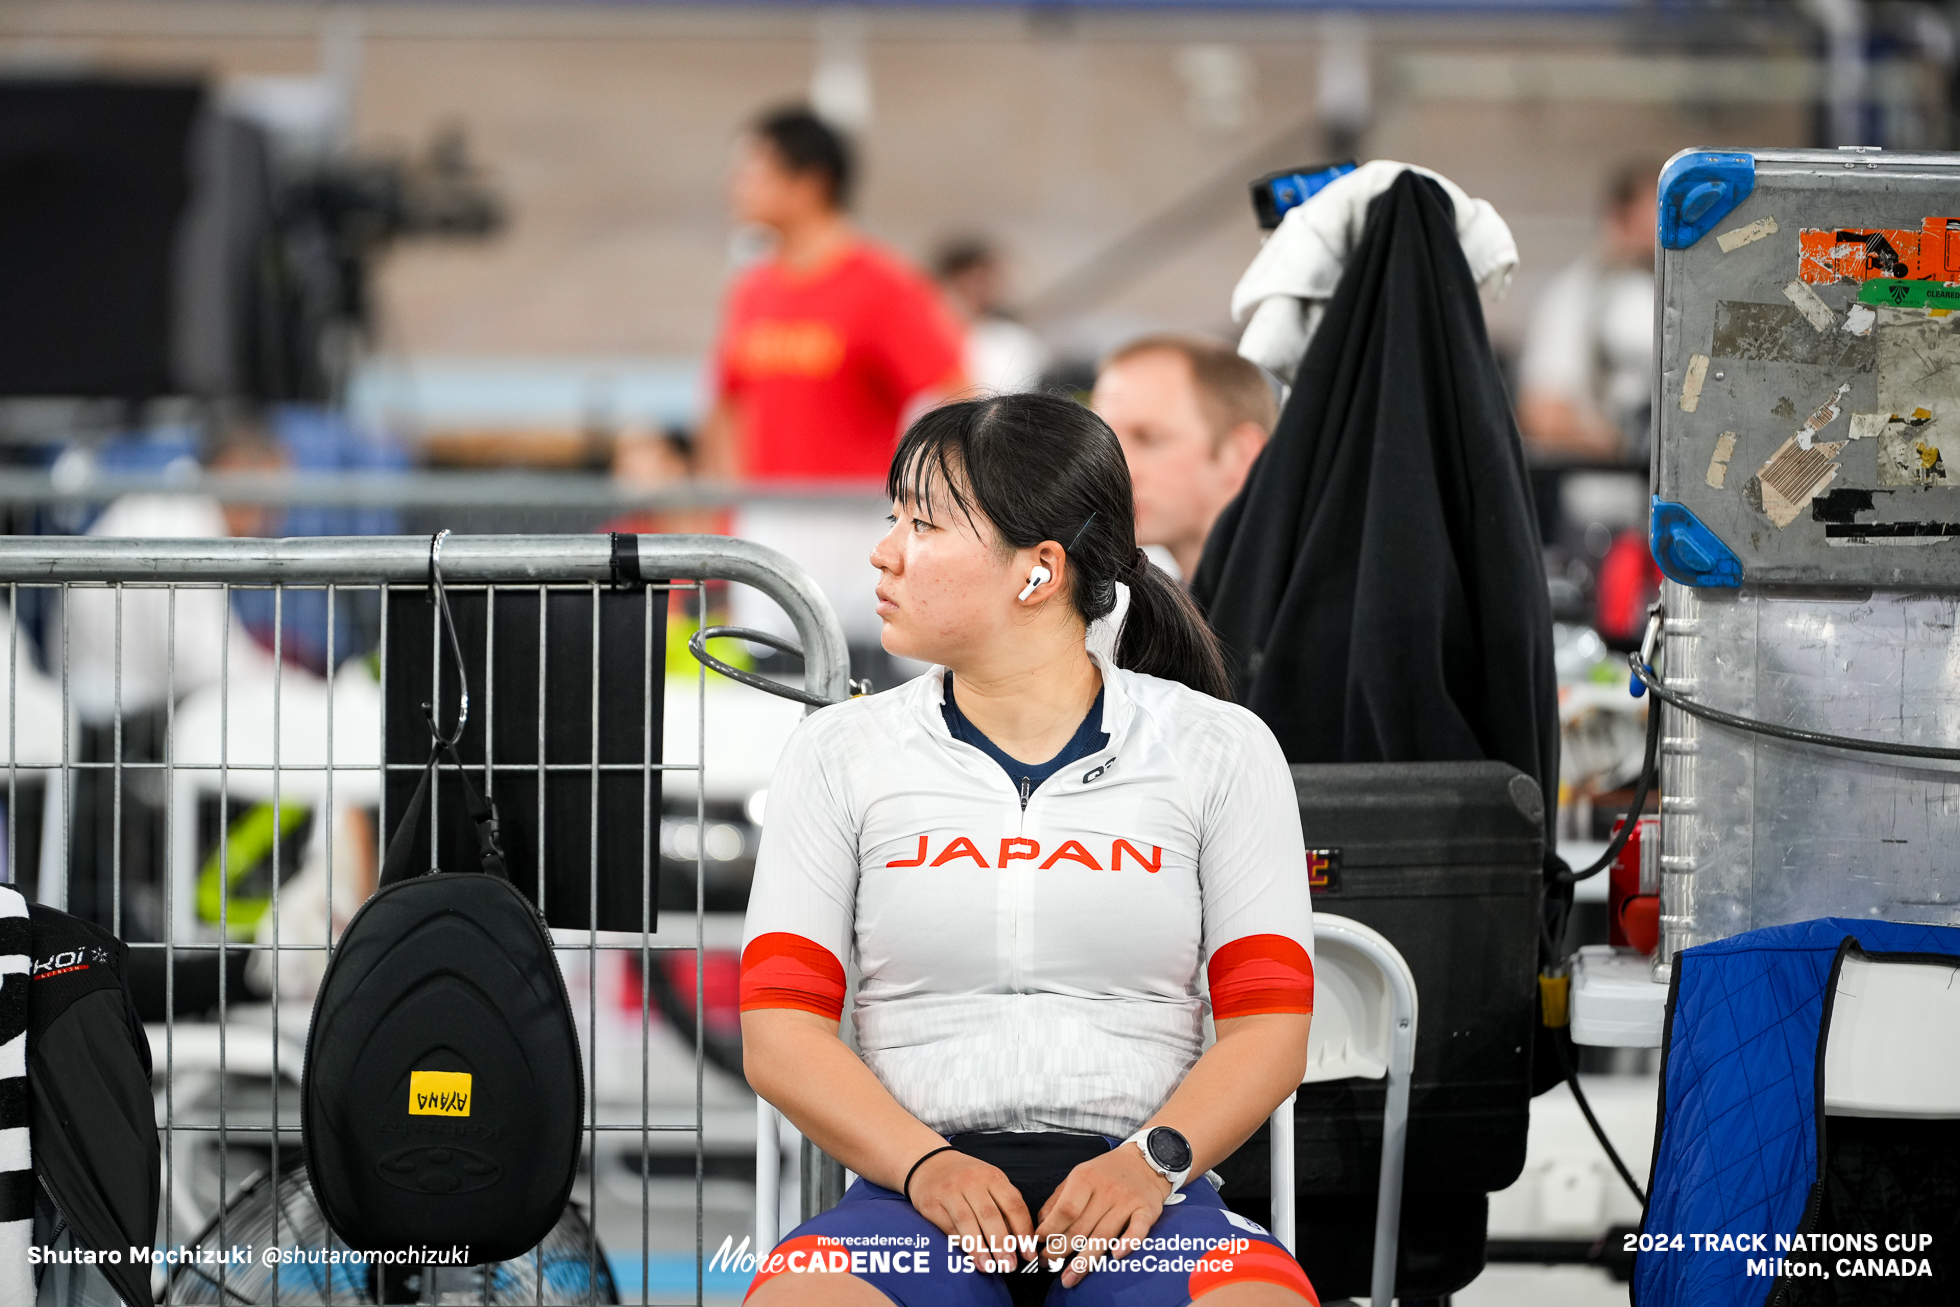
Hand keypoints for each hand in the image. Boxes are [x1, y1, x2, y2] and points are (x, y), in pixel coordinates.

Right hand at [906, 1148, 1033, 1270]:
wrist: (929, 1164)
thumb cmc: (966, 1179)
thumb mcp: (990, 1182)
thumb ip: (1005, 1204)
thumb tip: (1020, 1238)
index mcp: (992, 1176)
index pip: (1013, 1205)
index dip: (1023, 1231)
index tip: (1028, 1254)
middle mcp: (971, 1181)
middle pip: (990, 1215)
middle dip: (1001, 1244)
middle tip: (1009, 1265)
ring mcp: (950, 1191)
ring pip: (967, 1222)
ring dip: (979, 1248)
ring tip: (988, 1267)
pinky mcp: (931, 1203)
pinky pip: (948, 1226)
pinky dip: (960, 1243)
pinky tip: (968, 1255)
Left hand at [1034, 1143, 1171, 1286]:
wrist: (1145, 1161)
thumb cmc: (1107, 1171)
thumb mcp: (1078, 1175)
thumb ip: (1058, 1198)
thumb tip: (1042, 1222)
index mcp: (1085, 1178)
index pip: (1065, 1210)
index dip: (1050, 1230)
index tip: (1038, 1243)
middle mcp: (1106, 1190)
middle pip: (1081, 1228)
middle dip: (1060, 1250)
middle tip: (1048, 1264)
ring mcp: (1127, 1201)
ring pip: (1103, 1236)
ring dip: (1084, 1261)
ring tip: (1069, 1277)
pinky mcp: (1147, 1210)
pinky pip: (1138, 1229)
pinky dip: (1128, 1243)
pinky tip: (1116, 1256)